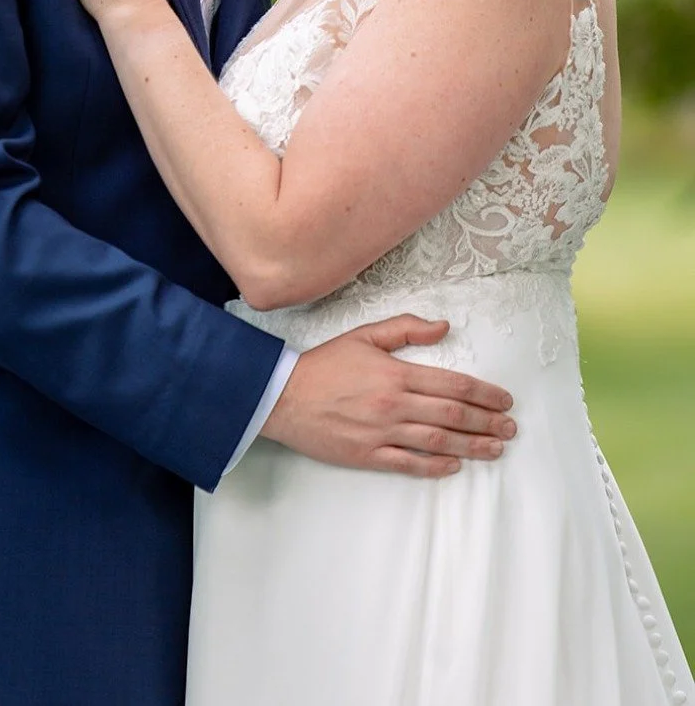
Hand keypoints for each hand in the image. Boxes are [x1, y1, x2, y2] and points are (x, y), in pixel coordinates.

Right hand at [261, 315, 515, 477]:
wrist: (282, 396)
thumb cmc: (324, 364)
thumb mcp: (364, 336)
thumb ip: (405, 329)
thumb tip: (444, 327)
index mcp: (395, 374)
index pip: (451, 384)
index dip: (483, 393)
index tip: (505, 400)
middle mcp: (393, 404)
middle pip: (452, 415)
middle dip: (486, 422)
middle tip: (511, 428)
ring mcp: (381, 433)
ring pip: (437, 441)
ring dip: (471, 446)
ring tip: (495, 449)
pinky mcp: (368, 455)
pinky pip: (409, 463)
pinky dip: (435, 466)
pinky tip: (455, 465)